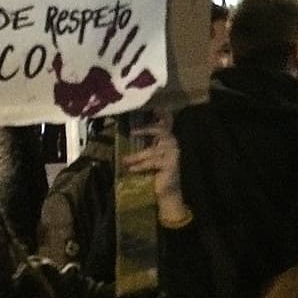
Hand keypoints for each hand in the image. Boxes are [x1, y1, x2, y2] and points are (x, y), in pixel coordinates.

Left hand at [121, 112, 191, 227]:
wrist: (166, 192)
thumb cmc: (156, 171)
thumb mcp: (150, 154)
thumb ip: (144, 142)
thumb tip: (128, 131)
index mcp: (168, 138)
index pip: (166, 121)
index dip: (160, 113)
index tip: (152, 105)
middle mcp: (173, 143)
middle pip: (161, 131)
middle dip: (146, 129)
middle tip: (132, 132)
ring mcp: (173, 154)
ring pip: (152, 151)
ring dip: (137, 156)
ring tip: (125, 160)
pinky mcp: (171, 165)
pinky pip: (153, 163)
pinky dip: (140, 165)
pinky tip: (131, 169)